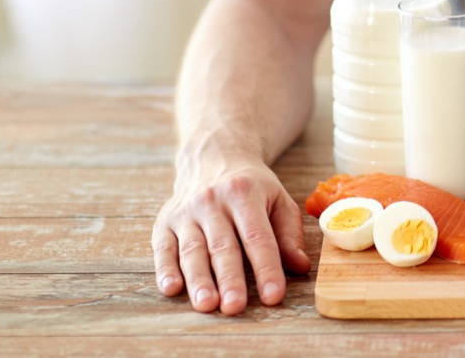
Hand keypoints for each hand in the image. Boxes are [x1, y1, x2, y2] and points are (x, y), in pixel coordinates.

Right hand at [152, 158, 311, 313]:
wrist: (214, 157)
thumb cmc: (251, 187)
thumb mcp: (278, 199)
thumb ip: (289, 234)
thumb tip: (300, 266)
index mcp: (245, 194)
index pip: (258, 237)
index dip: (266, 268)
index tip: (273, 295)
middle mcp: (212, 201)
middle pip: (223, 246)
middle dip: (229, 279)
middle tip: (234, 306)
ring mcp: (186, 212)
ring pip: (192, 250)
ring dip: (198, 280)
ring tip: (206, 305)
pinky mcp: (165, 222)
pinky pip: (163, 248)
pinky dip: (165, 269)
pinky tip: (172, 288)